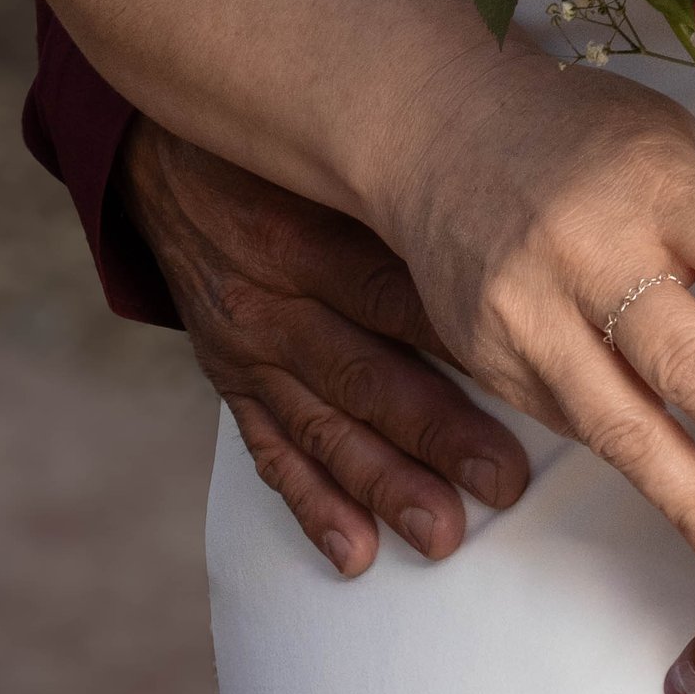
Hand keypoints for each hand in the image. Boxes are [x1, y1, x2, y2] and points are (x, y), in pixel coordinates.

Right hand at [121, 117, 531, 577]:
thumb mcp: (332, 142)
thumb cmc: (280, 145)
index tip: (531, 380)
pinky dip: (312, 504)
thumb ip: (412, 174)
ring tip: (442, 535)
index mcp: (307, 233)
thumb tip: (521, 191)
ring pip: (323, 427)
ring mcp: (247, 350)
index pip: (395, 294)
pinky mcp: (229, 383)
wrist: (163, 158)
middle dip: (436, 433)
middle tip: (502, 483)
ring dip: (384, 484)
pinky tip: (353, 551)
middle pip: (366, 373)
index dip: (462, 339)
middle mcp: (274, 300)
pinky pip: (271, 451)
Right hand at [370, 52, 694, 597]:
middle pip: (690, 362)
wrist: (440, 129)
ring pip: (623, 427)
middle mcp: (592, 251)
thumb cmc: (581, 133)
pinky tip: (688, 513)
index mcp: (656, 185)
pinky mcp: (496, 362)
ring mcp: (533, 314)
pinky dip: (638, 472)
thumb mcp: (674, 139)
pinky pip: (579, 426)